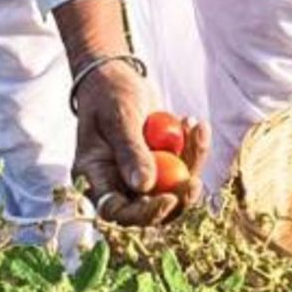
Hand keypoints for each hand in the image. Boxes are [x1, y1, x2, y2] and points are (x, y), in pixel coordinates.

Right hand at [71, 60, 208, 226]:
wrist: (117, 78)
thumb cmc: (109, 94)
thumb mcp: (119, 117)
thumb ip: (130, 150)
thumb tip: (144, 185)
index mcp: (95, 177)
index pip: (116, 211)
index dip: (143, 213)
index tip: (168, 199)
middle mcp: (117, 183)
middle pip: (150, 210)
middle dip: (177, 198)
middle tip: (195, 182)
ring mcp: (142, 176)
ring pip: (173, 191)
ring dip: (192, 166)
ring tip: (196, 128)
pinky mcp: (162, 166)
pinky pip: (185, 169)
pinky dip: (194, 149)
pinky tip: (193, 123)